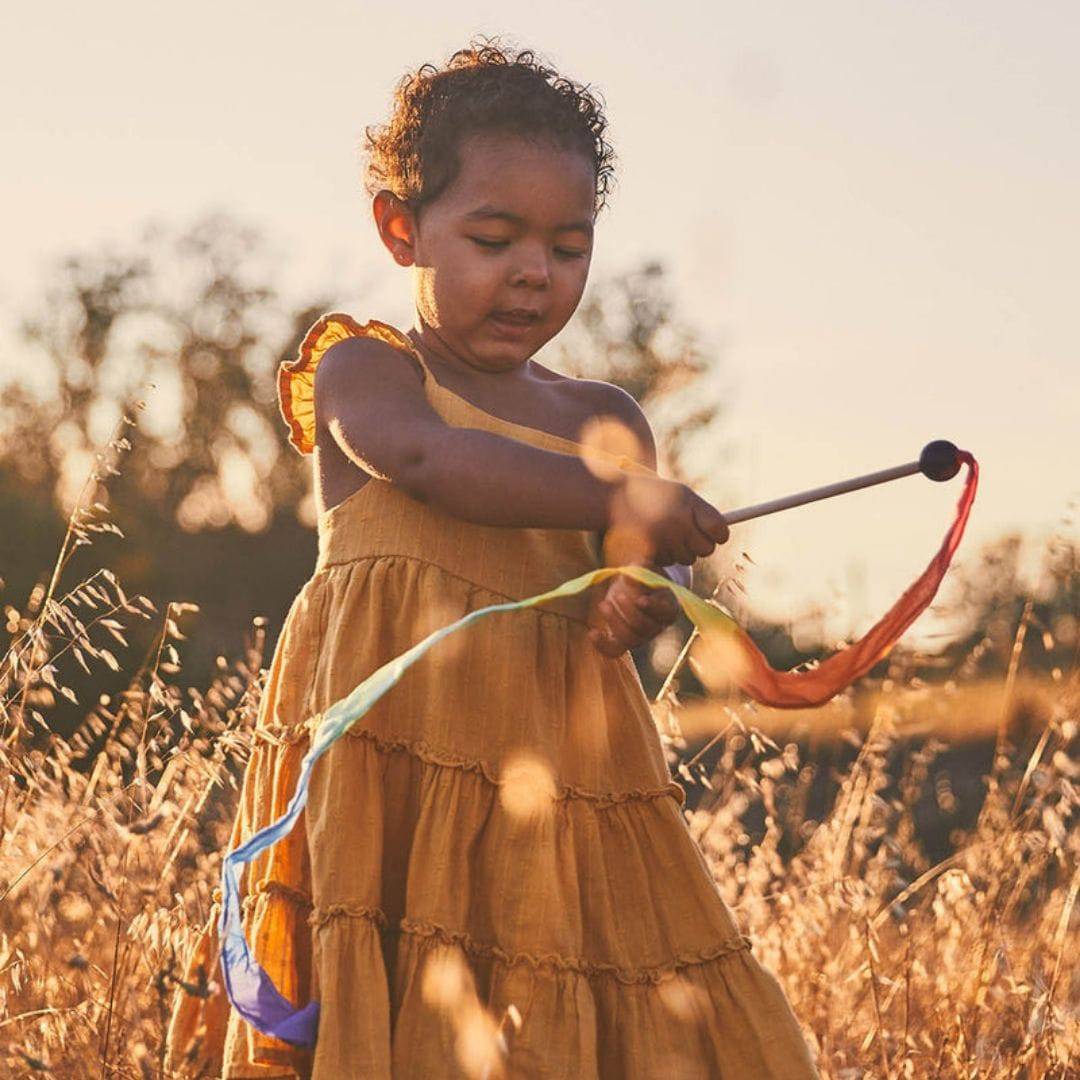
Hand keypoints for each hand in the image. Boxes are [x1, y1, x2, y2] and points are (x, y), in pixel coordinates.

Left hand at [586, 570, 680, 656]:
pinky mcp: (623, 641)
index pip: (665, 612)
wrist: (633, 587)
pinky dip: (603, 645)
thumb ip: (639, 569)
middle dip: (629, 612)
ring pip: (631, 640)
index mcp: (668, 607)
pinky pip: (615, 651)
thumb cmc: (641, 575)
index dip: (653, 608)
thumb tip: (630, 578)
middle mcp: (657, 626)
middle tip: (617, 596)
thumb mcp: (642, 567)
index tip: (641, 600)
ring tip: (603, 604)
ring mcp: (641, 636)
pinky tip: (592, 633)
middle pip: (646, 627)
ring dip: (615, 623)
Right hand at [605, 475, 727, 567]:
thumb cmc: (651, 494)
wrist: (611, 496)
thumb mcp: (679, 494)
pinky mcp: (648, 550)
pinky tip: (651, 539)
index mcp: (689, 503)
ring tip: (663, 532)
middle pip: (706, 549)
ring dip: (679, 550)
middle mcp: (678, 522)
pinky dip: (663, 554)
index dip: (718, 534)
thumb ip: (701, 513)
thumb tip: (723, 536)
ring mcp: (663, 538)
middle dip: (698, 544)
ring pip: (687, 558)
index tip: (713, 533)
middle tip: (685, 533)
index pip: (720, 530)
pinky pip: (668, 562)